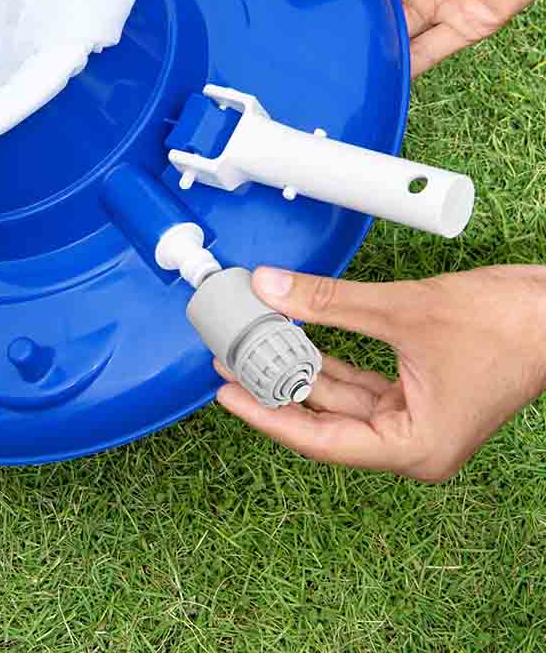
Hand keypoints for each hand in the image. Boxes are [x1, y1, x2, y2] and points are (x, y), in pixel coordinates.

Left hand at [215, 265, 545, 481]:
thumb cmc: (506, 325)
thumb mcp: (401, 309)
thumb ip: (329, 302)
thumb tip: (271, 288)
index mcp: (413, 446)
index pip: (320, 441)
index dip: (267, 416)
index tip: (228, 396)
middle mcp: (413, 443)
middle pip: (327, 422)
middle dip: (278, 388)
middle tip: (230, 363)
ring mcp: (416, 420)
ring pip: (342, 400)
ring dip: (301, 371)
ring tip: (253, 346)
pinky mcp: (419, 395)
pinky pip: (362, 384)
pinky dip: (330, 361)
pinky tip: (298, 337)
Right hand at [276, 0, 545, 75]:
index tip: (281, 17)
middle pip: (364, 14)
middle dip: (337, 33)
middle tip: (298, 55)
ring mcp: (437, 2)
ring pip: (392, 38)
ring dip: (367, 55)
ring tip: (330, 76)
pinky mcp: (468, 24)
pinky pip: (429, 55)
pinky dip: (405, 72)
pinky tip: (376, 84)